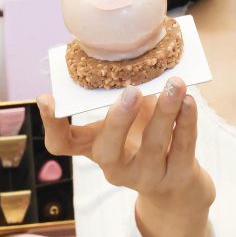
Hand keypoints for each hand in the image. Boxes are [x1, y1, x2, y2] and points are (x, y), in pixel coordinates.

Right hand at [39, 79, 214, 236]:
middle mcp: (115, 167)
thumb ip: (125, 93)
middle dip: (119, 120)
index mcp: (95, 148)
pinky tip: (189, 100)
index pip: (62, 144)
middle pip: (108, 149)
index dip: (51, 124)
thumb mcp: (129, 119)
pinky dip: (187, 122)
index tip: (46, 98)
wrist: (178, 185)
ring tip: (175, 83)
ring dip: (165, 112)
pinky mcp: (177, 179)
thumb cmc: (145, 138)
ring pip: (154, 146)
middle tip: (131, 91)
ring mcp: (146, 177)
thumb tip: (134, 51)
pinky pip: (183, 148)